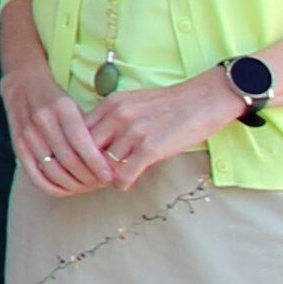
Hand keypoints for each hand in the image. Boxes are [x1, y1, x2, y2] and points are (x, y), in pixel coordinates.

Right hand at [2, 57, 119, 193]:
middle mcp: (42, 120)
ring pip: (52, 170)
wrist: (22, 85)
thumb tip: (111, 160)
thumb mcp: (76, 106)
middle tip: (102, 184)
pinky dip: (51, 187)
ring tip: (87, 187)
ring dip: (72, 184)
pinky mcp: (17, 145)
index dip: (96, 163)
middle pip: (68, 159)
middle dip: (88, 177)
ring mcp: (27, 134)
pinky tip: (65, 190)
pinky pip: (34, 174)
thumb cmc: (57, 99)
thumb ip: (89, 129)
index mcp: (62, 108)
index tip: (110, 176)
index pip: (81, 142)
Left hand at [82, 73, 248, 188]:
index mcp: (111, 103)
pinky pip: (124, 174)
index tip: (82, 162)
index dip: (77, 151)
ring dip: (105, 177)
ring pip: (104, 164)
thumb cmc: (169, 104)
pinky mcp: (151, 148)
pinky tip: (124, 184)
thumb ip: (112, 119)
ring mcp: (134, 131)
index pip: (78, 132)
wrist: (205, 99)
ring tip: (110, 181)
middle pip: (87, 150)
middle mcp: (118, 115)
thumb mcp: (133, 103)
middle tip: (92, 177)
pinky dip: (121, 183)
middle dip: (88, 167)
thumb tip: (93, 145)